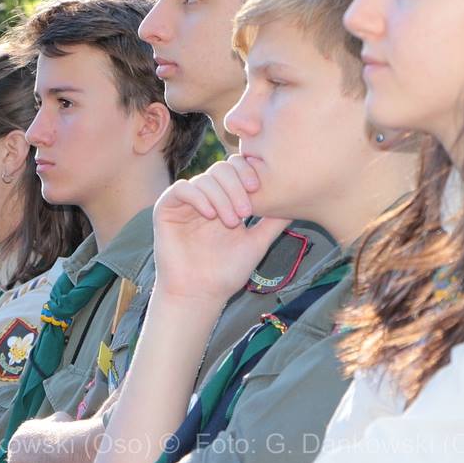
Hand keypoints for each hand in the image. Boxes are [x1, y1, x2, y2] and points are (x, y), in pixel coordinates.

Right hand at [152, 156, 287, 301]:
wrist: (201, 294)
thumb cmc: (228, 272)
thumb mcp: (258, 242)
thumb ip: (274, 222)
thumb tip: (297, 201)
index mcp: (225, 200)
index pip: (235, 169)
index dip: (247, 172)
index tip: (258, 189)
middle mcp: (206, 197)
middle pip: (221, 168)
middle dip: (237, 186)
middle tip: (245, 212)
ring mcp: (186, 202)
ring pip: (205, 178)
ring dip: (222, 197)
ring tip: (231, 221)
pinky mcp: (166, 208)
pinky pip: (182, 188)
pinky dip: (199, 197)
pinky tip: (210, 215)